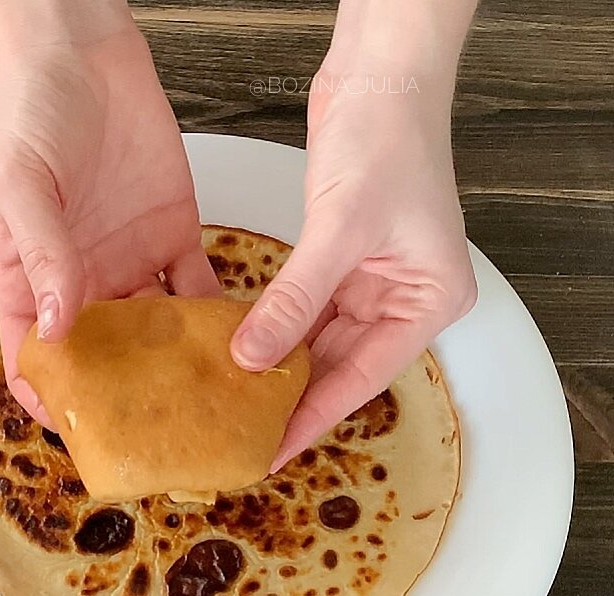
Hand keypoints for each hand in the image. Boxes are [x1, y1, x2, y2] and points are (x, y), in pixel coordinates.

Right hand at [0, 1, 217, 422]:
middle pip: (105, 355)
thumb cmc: (33, 113)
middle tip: (162, 428)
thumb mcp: (22, 184)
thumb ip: (41, 254)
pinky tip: (234, 341)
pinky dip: (213, 316)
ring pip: (156, 330)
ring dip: (179, 363)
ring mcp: (132, 262)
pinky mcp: (174, 236)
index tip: (80, 429)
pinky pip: (196, 286)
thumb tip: (53, 326)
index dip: (52, 395)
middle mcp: (85, 280)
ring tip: (208, 396)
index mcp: (33, 278)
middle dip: (129, 394)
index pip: (36, 353)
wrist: (85, 56)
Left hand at [231, 27, 476, 469]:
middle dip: (289, 397)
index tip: (273, 453)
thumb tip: (251, 356)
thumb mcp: (340, 230)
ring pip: (317, 341)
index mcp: (427, 303)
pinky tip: (240, 349)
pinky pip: (303, 308)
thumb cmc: (388, 140)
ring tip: (232, 402)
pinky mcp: (340, 261)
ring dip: (275, 364)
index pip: (362, 379)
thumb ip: (295, 299)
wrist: (381, 78)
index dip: (313, 418)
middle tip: (242, 434)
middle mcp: (401, 299)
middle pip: (339, 365)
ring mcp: (371, 281)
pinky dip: (274, 327)